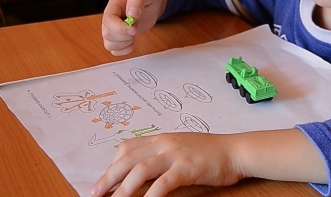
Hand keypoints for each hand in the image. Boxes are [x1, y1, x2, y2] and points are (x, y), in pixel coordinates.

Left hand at [89, 132, 243, 196]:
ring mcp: (176, 154)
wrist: (234, 151)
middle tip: (95, 194)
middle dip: (108, 178)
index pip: (127, 148)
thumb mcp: (180, 148)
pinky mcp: (188, 168)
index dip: (111, 165)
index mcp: (160, 138)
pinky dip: (150, 195)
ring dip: (123, 189)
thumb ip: (160, 155)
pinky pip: (164, 183)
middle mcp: (164, 143)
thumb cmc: (209, 153)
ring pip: (140, 170)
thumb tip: (140, 172)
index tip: (103, 182)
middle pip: (127, 159)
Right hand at [101, 0, 166, 55]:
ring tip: (134, 33)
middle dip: (124, 36)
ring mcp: (113, 29)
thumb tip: (132, 14)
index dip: (119, 28)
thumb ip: (137, 0)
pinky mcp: (119, 38)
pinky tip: (133, 41)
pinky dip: (125, 50)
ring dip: (124, 43)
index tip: (134, 29)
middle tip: (136, 27)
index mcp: (114, 5)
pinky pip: (115, 50)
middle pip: (107, 34)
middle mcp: (110, 18)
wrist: (153, 2)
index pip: (108, 20)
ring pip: (109, 44)